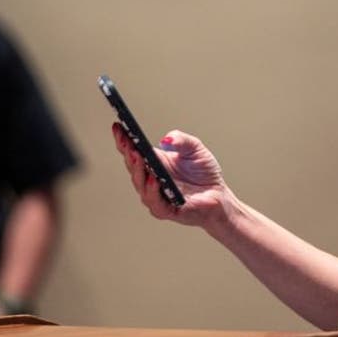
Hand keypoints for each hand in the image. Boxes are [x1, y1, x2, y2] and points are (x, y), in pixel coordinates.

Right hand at [112, 123, 231, 227]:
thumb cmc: (204, 173)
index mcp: (154, 163)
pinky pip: (156, 202)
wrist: (219, 195)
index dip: (123, 139)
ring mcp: (157, 196)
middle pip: (133, 166)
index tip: (118, 126)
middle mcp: (150, 180)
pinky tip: (154, 179)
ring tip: (137, 156)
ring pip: (140, 184)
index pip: (133, 151)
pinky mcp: (168, 210)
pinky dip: (153, 190)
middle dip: (128, 152)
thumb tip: (166, 139)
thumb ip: (182, 140)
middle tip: (127, 141)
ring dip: (137, 170)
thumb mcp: (195, 148)